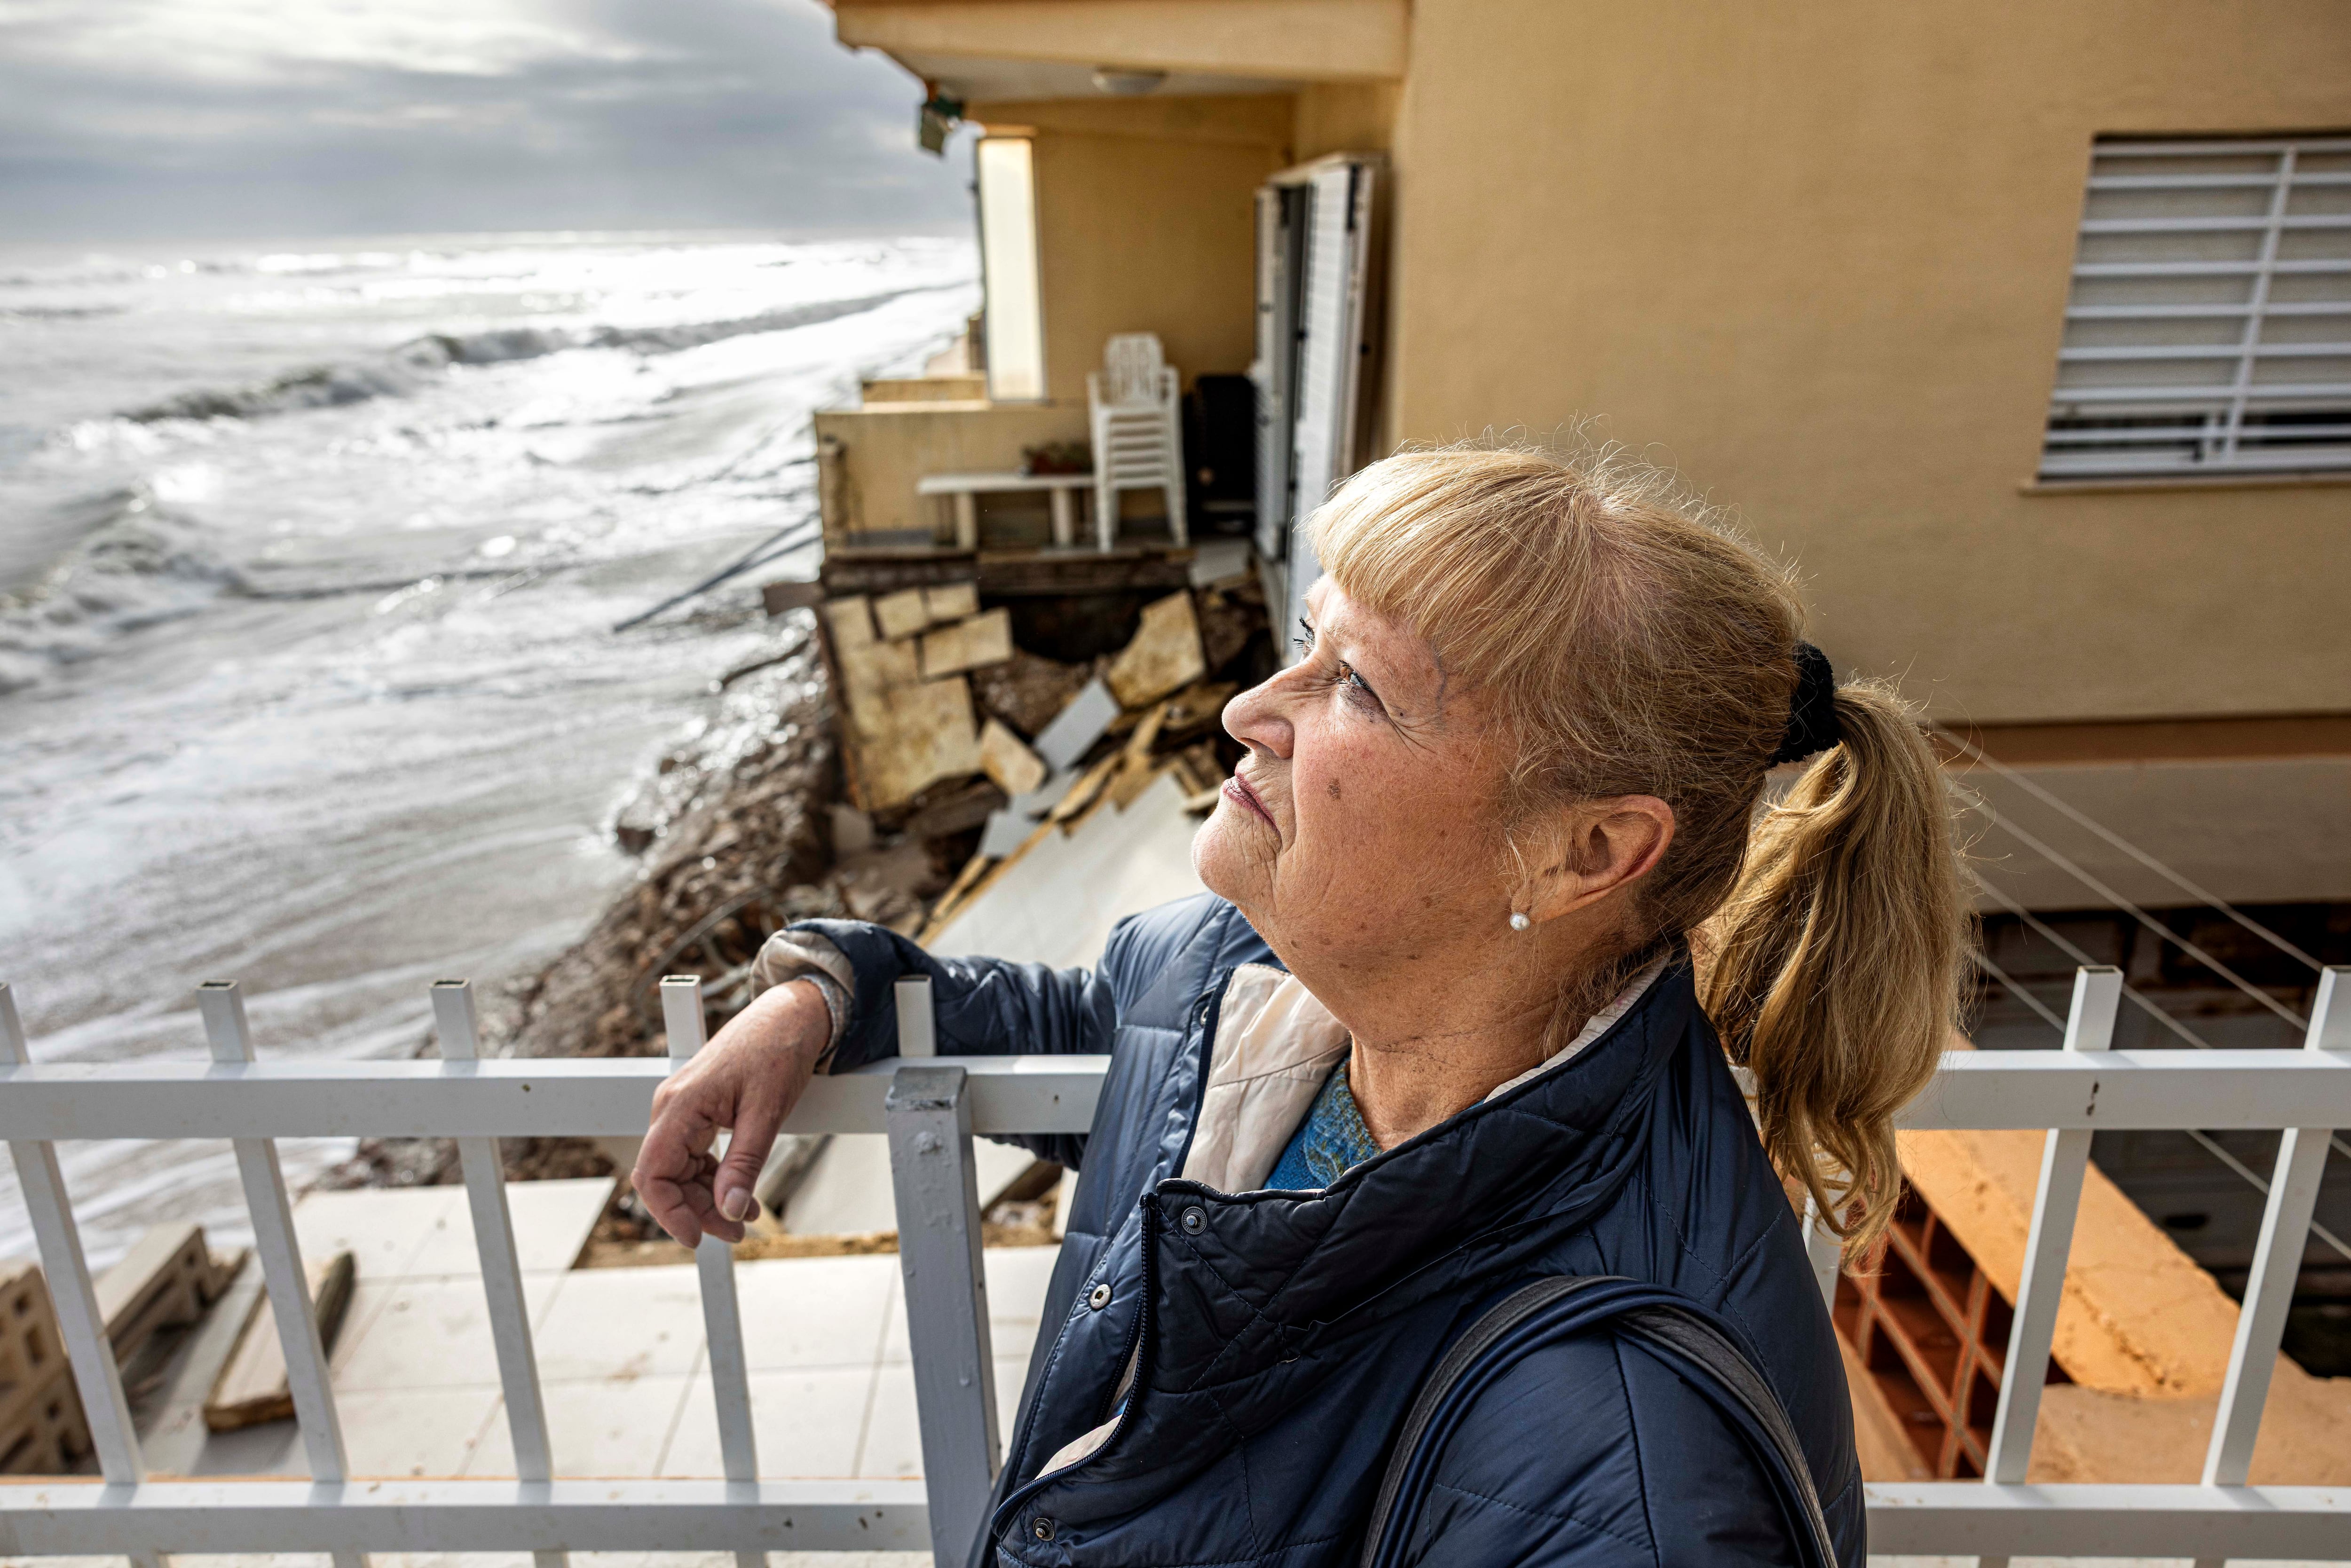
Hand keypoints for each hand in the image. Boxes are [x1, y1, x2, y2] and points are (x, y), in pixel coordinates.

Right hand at [633, 979, 830, 1244]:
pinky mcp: (698, 1110)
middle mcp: (672, 1107)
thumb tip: (729, 1209)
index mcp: (680, 1105)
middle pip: (666, 1177)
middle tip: (737, 1232)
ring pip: (681, 1169)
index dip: (669, 1213)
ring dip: (708, 1197)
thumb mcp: (766, 1113)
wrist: (791, 1015)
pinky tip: (741, 1192)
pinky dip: (715, 1177)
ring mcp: (683, 1108)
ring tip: (746, 1216)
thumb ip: (745, 1164)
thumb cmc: (777, 1050)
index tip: (697, 1238)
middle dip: (697, 1211)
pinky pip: (694, 1154)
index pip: (653, 1174)